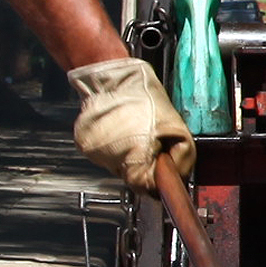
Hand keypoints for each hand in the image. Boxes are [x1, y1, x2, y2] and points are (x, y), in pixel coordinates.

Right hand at [69, 57, 193, 192]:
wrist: (113, 80)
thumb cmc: (142, 98)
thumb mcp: (175, 127)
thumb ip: (181, 156)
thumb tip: (177, 175)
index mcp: (132, 156)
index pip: (146, 187)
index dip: (157, 179)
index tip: (163, 169)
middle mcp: (109, 158)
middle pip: (132, 177)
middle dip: (144, 164)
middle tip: (150, 143)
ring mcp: (93, 152)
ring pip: (119, 165)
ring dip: (129, 154)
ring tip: (134, 132)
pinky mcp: (84, 145)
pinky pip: (105, 153)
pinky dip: (115, 146)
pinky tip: (121, 130)